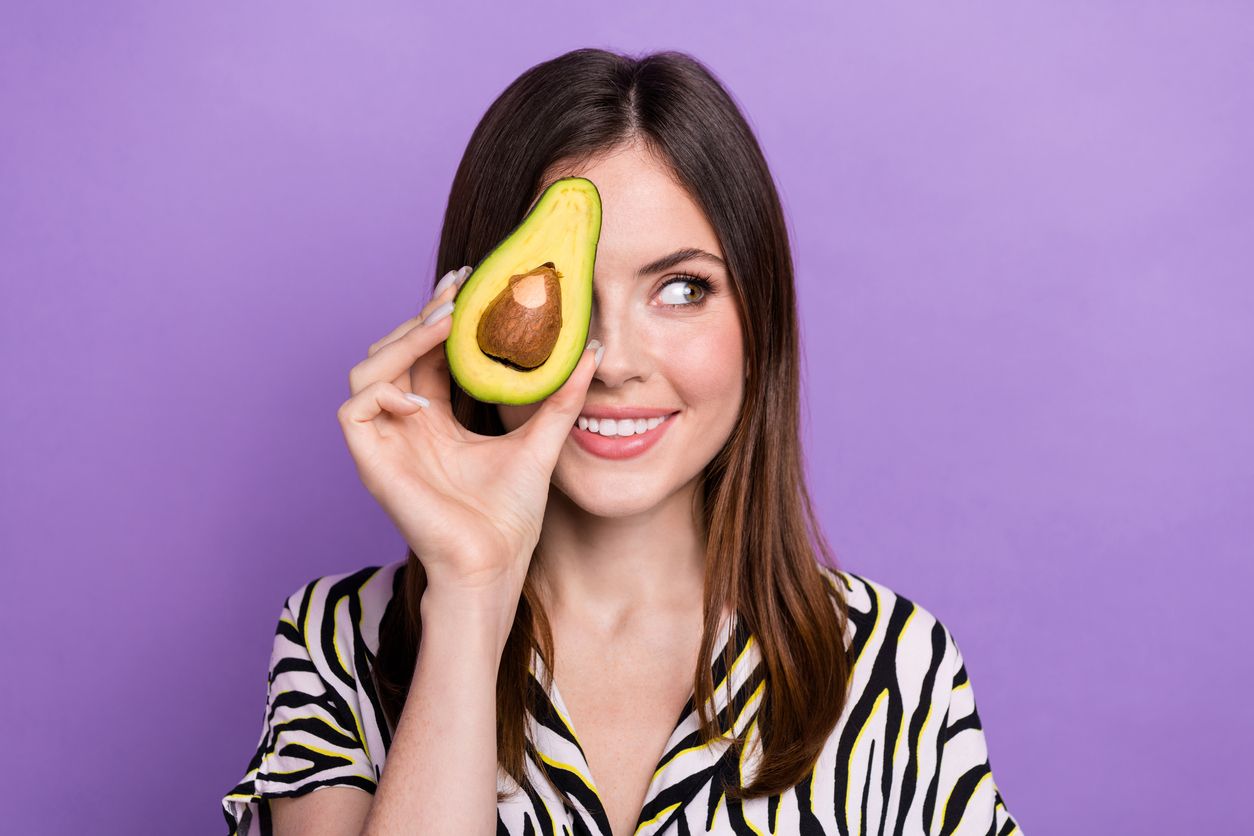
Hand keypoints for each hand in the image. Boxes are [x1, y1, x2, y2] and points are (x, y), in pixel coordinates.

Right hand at [336, 266, 600, 598]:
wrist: (493, 564)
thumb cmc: (510, 517)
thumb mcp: (540, 442)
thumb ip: (560, 398)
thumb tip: (591, 352)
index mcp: (436, 420)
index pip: (427, 354)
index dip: (440, 317)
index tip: (467, 283)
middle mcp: (405, 426)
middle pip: (395, 352)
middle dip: (421, 317)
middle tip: (456, 291)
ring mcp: (386, 443)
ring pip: (368, 370)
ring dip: (401, 341)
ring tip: (442, 325)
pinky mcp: (371, 461)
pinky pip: (355, 409)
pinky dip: (383, 392)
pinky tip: (421, 399)